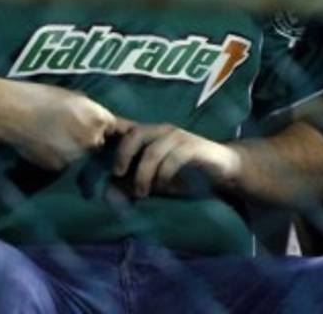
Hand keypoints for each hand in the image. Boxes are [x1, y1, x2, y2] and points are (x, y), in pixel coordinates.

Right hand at [0, 81, 127, 170]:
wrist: (14, 112)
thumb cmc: (43, 97)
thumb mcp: (76, 99)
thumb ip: (92, 113)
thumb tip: (98, 121)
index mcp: (100, 120)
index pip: (115, 129)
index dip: (105, 129)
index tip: (98, 128)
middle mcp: (93, 140)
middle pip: (99, 144)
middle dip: (90, 141)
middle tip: (70, 132)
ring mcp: (76, 156)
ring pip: (81, 156)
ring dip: (74, 150)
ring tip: (54, 138)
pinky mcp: (58, 167)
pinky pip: (64, 163)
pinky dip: (58, 157)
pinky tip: (44, 145)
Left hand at [112, 123, 240, 197]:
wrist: (222, 170)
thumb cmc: (184, 174)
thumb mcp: (155, 179)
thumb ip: (134, 182)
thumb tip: (108, 192)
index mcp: (150, 135)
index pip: (125, 130)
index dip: (110, 138)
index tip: (101, 160)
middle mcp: (163, 131)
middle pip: (134, 134)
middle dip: (122, 155)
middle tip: (118, 174)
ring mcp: (179, 137)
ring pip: (152, 150)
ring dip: (143, 173)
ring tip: (141, 192)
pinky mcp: (194, 146)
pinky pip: (173, 157)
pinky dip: (163, 173)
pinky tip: (163, 185)